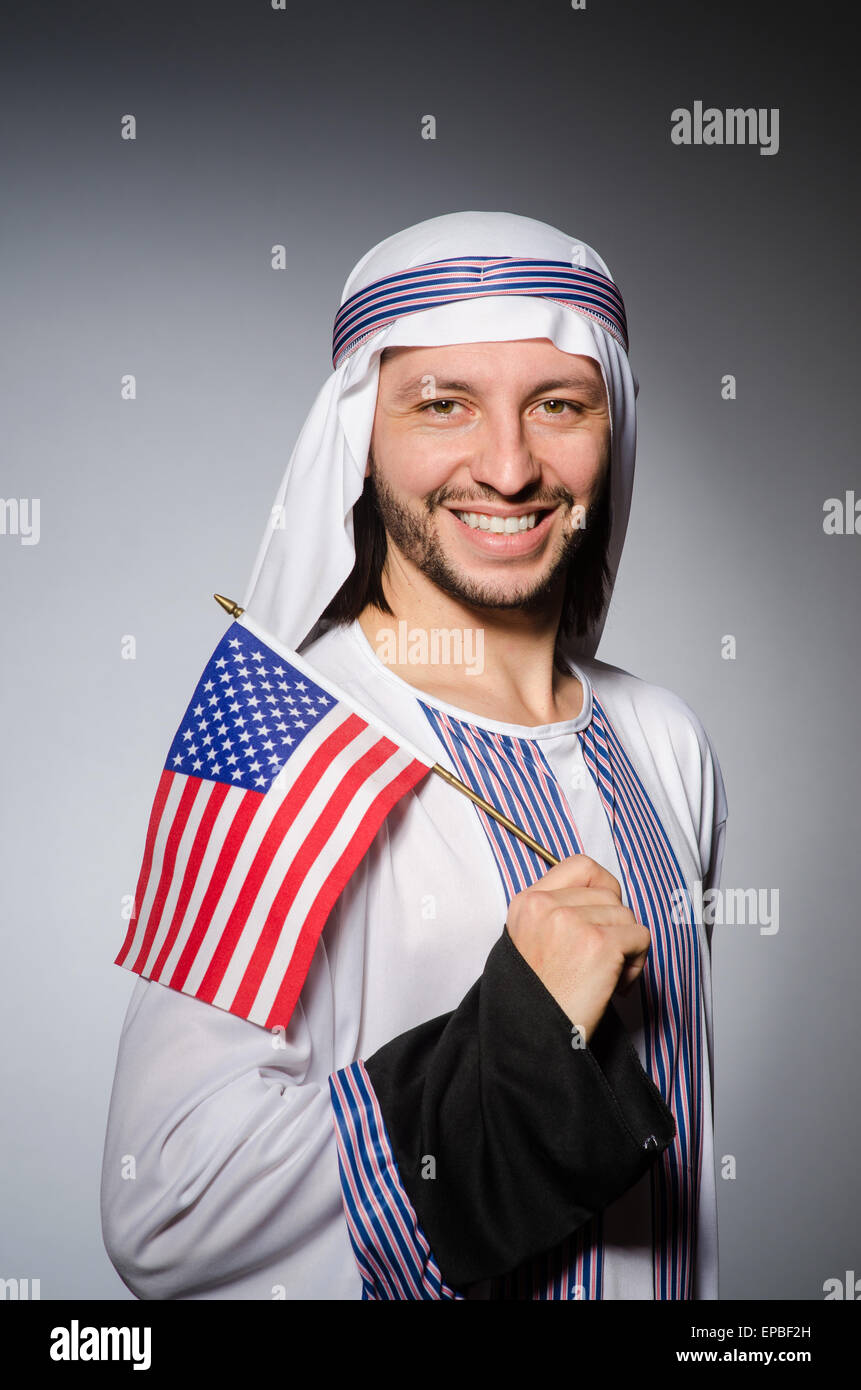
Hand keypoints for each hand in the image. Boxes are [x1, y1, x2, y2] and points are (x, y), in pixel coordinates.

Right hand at [505, 854, 650, 1040]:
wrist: (534, 1039)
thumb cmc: (537, 1000)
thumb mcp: (529, 942)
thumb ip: (555, 913)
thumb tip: (604, 898)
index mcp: (527, 903)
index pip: (581, 866)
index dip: (602, 887)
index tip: (603, 915)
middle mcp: (546, 906)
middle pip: (609, 893)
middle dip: (615, 925)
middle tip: (604, 959)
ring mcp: (572, 922)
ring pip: (627, 915)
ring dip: (627, 947)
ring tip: (607, 978)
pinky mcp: (599, 944)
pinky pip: (641, 937)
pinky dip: (637, 964)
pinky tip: (616, 986)